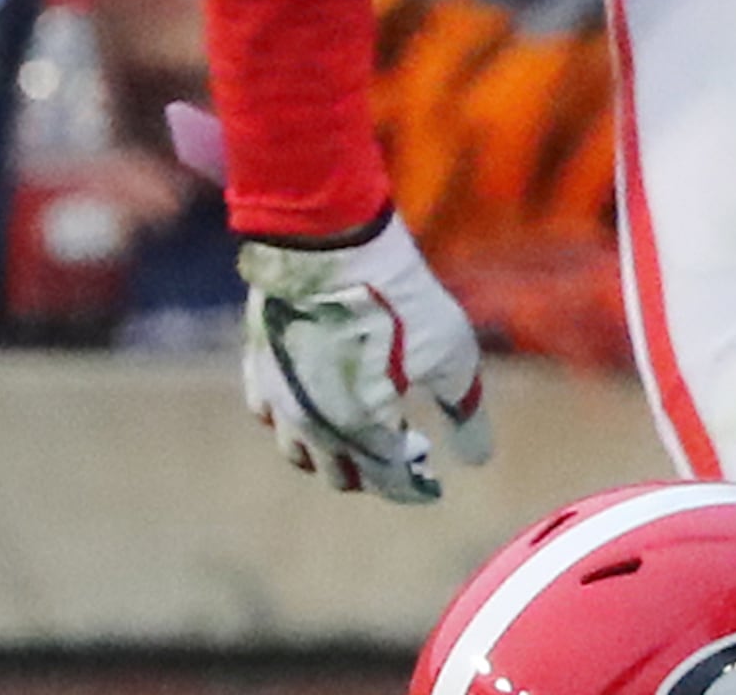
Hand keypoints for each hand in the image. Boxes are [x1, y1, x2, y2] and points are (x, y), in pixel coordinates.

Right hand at [237, 212, 493, 502]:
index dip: (415, 488)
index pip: (388, 481)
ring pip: (297, 450)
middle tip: (403, 457)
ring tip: (360, 437)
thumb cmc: (401, 302)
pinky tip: (314, 405)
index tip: (434, 485)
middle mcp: (310, 426)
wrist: (330, 247)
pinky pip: (267, 413)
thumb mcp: (452, 357)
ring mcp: (277, 397)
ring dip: (329, 454)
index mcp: (360, 432)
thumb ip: (465, 414)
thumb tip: (478, 461)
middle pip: (339, 473)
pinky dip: (293, 422)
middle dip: (374, 473)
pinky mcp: (258, 364)